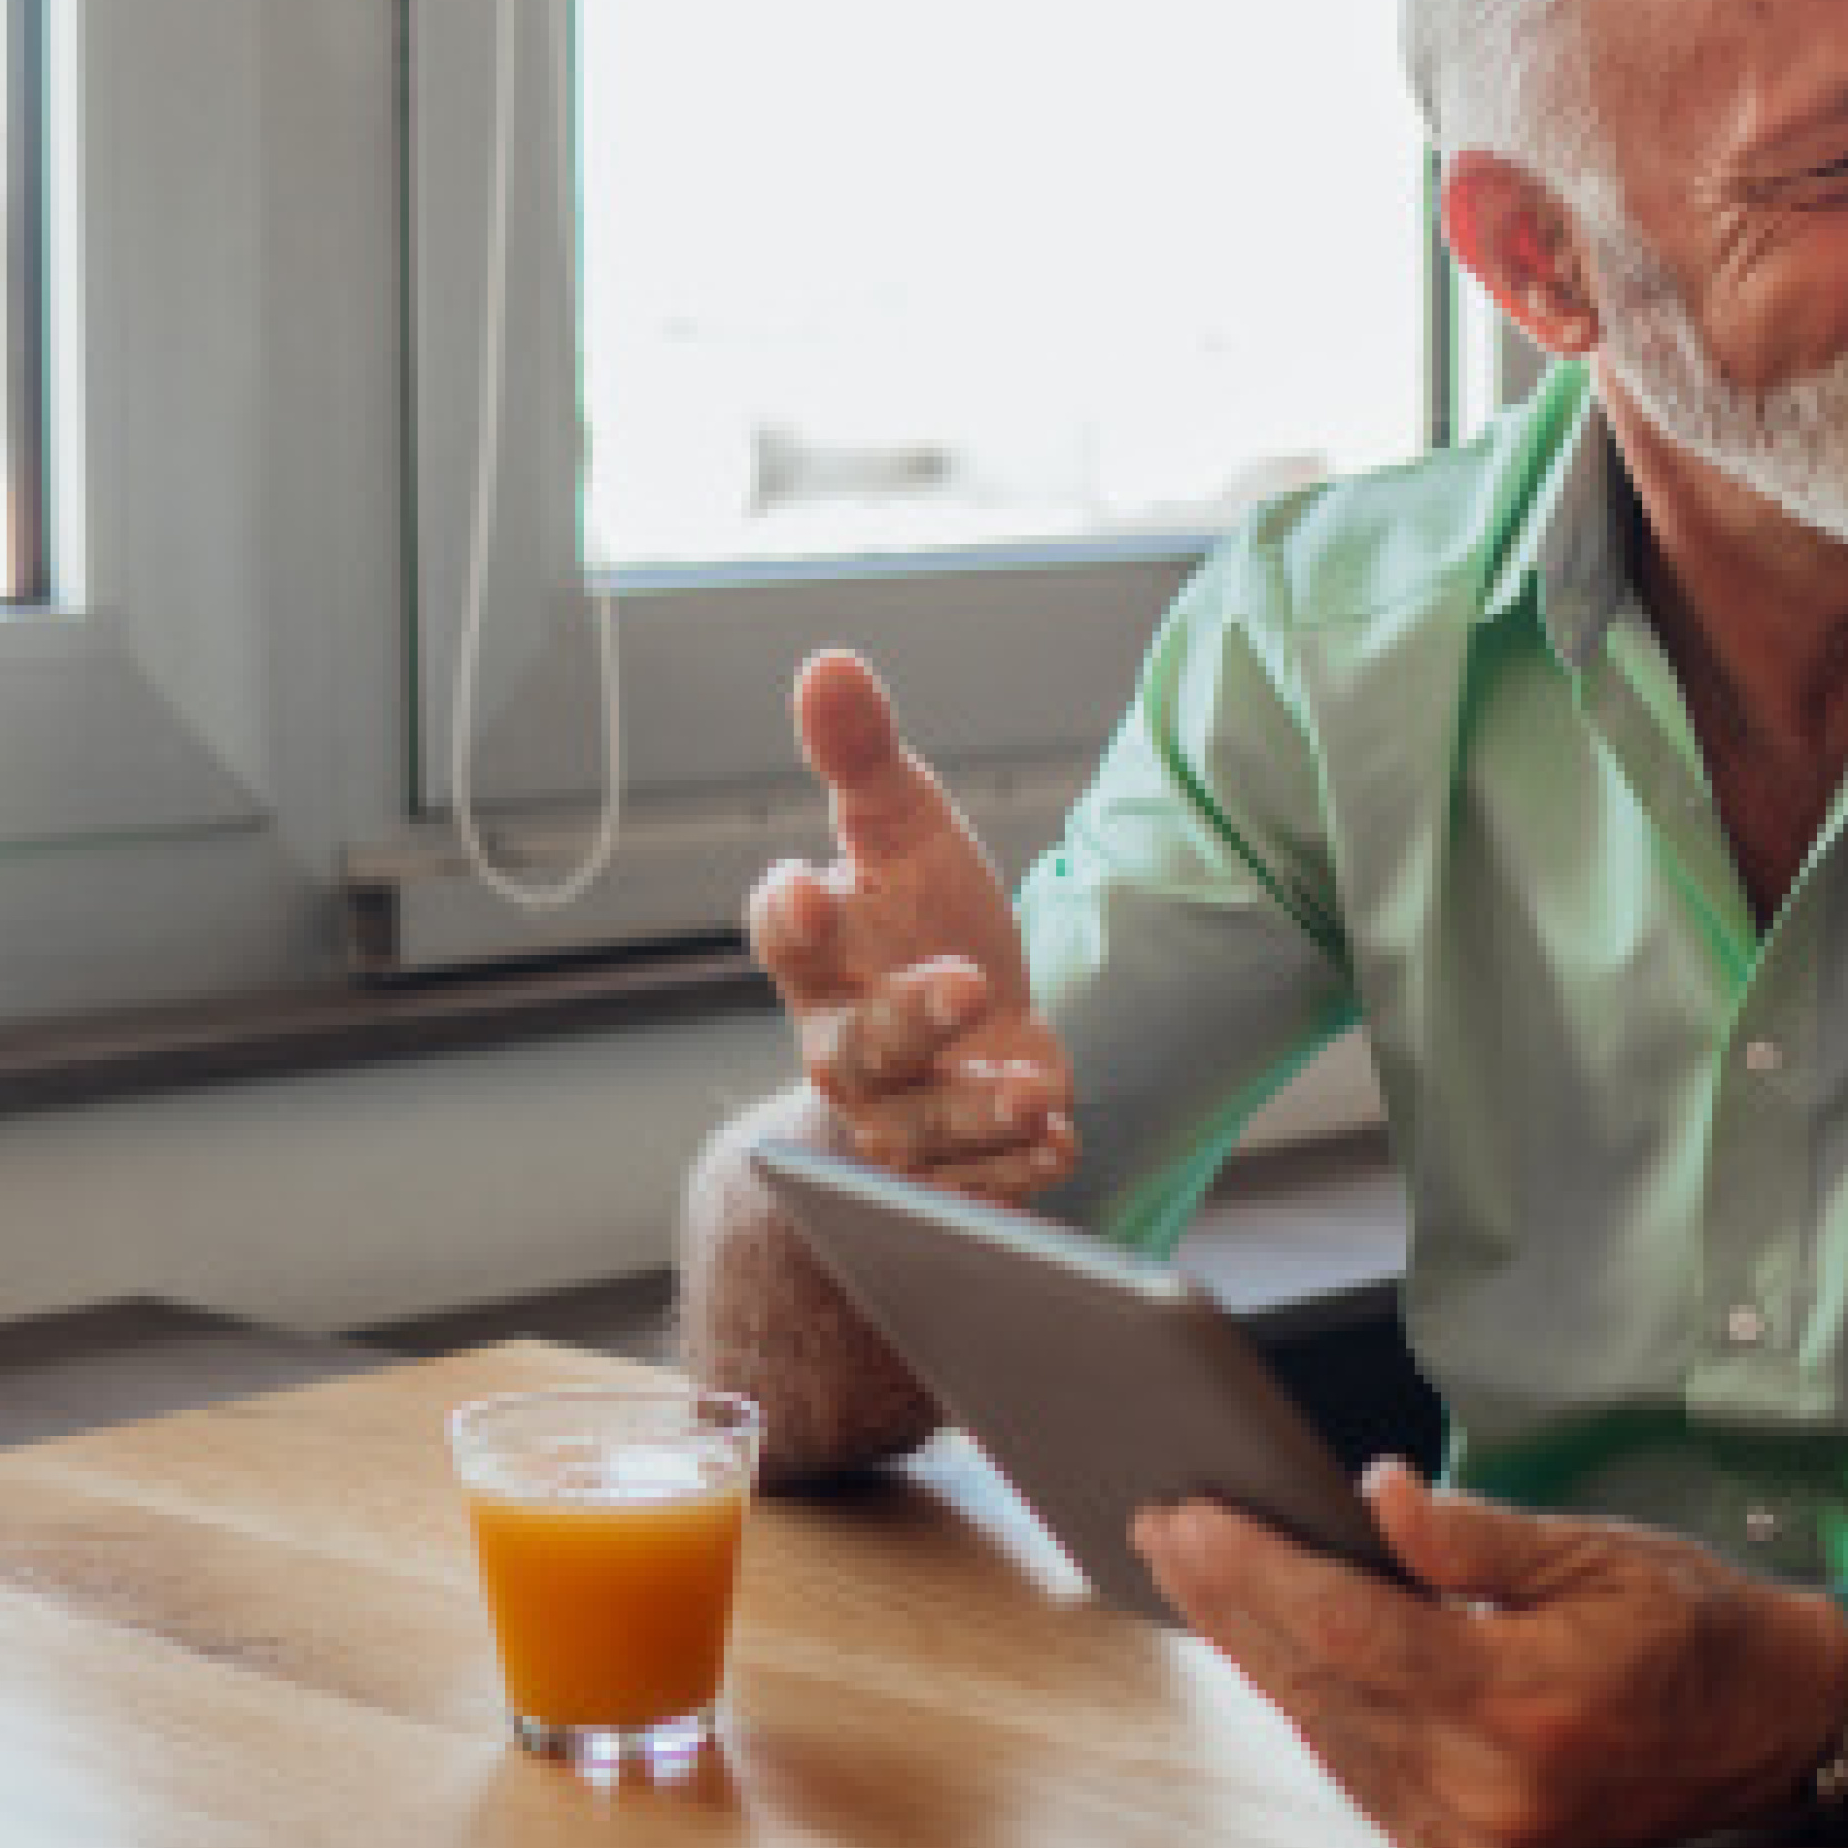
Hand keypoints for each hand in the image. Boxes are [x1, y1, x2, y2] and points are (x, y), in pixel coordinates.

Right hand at [748, 649, 1077, 1204]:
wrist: (956, 1034)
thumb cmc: (917, 922)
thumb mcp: (904, 830)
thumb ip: (863, 757)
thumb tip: (829, 663)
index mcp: (822, 957)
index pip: (786, 936)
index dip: (791, 915)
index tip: (809, 885)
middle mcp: (848, 1044)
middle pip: (856, 1048)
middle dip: (908, 1020)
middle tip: (965, 985)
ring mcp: (901, 1114)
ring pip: (921, 1128)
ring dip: (978, 1111)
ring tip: (1035, 1087)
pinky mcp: (957, 1166)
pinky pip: (978, 1185)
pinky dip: (1018, 1171)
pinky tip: (1060, 1141)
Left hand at [1133, 1462, 1847, 1847]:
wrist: (1774, 1730)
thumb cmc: (1695, 1627)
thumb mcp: (1600, 1550)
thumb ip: (1476, 1535)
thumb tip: (1375, 1493)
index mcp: (1525, 1700)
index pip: (1349, 1631)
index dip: (1259, 1571)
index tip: (1194, 1515)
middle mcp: (1490, 1789)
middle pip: (1318, 1688)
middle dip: (1232, 1602)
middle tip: (1167, 1527)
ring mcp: (1477, 1844)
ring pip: (1328, 1737)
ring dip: (1257, 1654)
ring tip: (1200, 1573)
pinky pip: (1363, 1777)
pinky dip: (1315, 1709)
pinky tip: (1272, 1648)